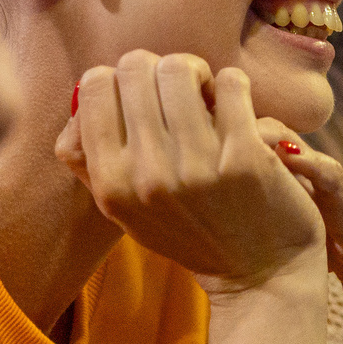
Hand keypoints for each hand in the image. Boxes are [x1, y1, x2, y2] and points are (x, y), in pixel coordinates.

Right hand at [55, 52, 324, 289]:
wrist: (261, 276)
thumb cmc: (189, 232)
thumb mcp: (124, 209)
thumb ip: (90, 156)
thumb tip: (82, 95)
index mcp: (110, 183)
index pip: (93, 85)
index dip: (119, 79)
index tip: (143, 98)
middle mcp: (147, 176)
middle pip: (136, 67)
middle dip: (159, 69)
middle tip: (181, 92)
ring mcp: (196, 166)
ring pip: (180, 67)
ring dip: (197, 74)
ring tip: (208, 97)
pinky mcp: (245, 157)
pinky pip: (231, 82)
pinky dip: (234, 85)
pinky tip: (237, 106)